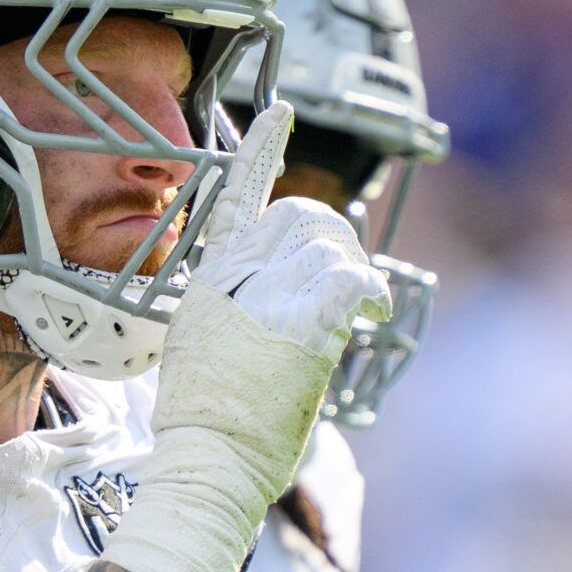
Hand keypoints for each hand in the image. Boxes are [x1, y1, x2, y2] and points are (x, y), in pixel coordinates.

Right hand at [99, 103, 385, 571]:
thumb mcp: (200, 348)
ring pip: (330, 245)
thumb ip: (233, 310)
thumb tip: (270, 304)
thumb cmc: (205, 423)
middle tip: (343, 275)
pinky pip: (349, 279)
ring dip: (352, 271)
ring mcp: (268, 300)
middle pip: (302, 216)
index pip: (235, 195)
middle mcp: (236, 279)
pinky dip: (368, 289)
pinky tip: (371, 311)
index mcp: (210, 281)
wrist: (206, 461)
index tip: (280, 110)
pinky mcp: (302, 328)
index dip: (262, 149)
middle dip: (332, 237)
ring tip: (354, 308)